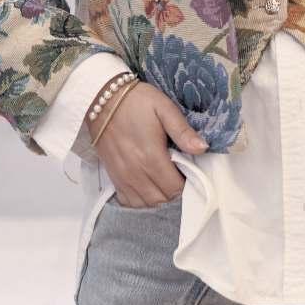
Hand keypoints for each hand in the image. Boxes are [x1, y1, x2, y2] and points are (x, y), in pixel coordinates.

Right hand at [87, 81, 207, 206]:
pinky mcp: (113, 177)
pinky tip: (148, 187)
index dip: (187, 184)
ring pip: (146, 204)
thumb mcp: (164, 108)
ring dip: (159, 198)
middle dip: (175, 192)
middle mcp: (136, 173)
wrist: (102, 99)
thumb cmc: (136, 102)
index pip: (175, 188)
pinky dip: (141, 200)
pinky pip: (129, 202)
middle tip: (179, 175)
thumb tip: (203, 148)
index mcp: (152, 157)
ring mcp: (123, 177)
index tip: (190, 171)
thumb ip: (183, 131)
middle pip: (162, 200)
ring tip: (165, 181)